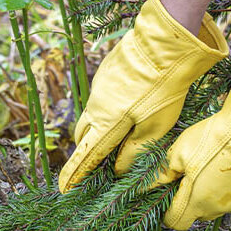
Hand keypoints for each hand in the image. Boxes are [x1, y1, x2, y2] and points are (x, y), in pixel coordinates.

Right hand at [58, 0, 227, 192]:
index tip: (65, 188)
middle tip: (96, 164)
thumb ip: (134, 151)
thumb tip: (118, 169)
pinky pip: (101, 98)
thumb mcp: (155, 127)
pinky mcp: (107, 72)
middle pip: (83, 136)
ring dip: (98, 129)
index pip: (86, 156)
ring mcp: (99, 86)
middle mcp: (96, 105)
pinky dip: (107, 110)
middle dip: (86, 151)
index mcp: (106, 123)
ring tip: (115, 137)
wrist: (165, 42)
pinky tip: (127, 107)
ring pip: (92, 115)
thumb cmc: (163, 89)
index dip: (75, 174)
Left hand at [156, 63, 230, 229]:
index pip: (175, 222)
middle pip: (200, 213)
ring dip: (218, 191)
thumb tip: (146, 186)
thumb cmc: (217, 138)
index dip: (170, 211)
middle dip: (194, 199)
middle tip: (196, 173)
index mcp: (196, 202)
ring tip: (222, 163)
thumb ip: (163, 172)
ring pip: (224, 204)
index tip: (172, 193)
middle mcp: (219, 210)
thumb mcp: (181, 150)